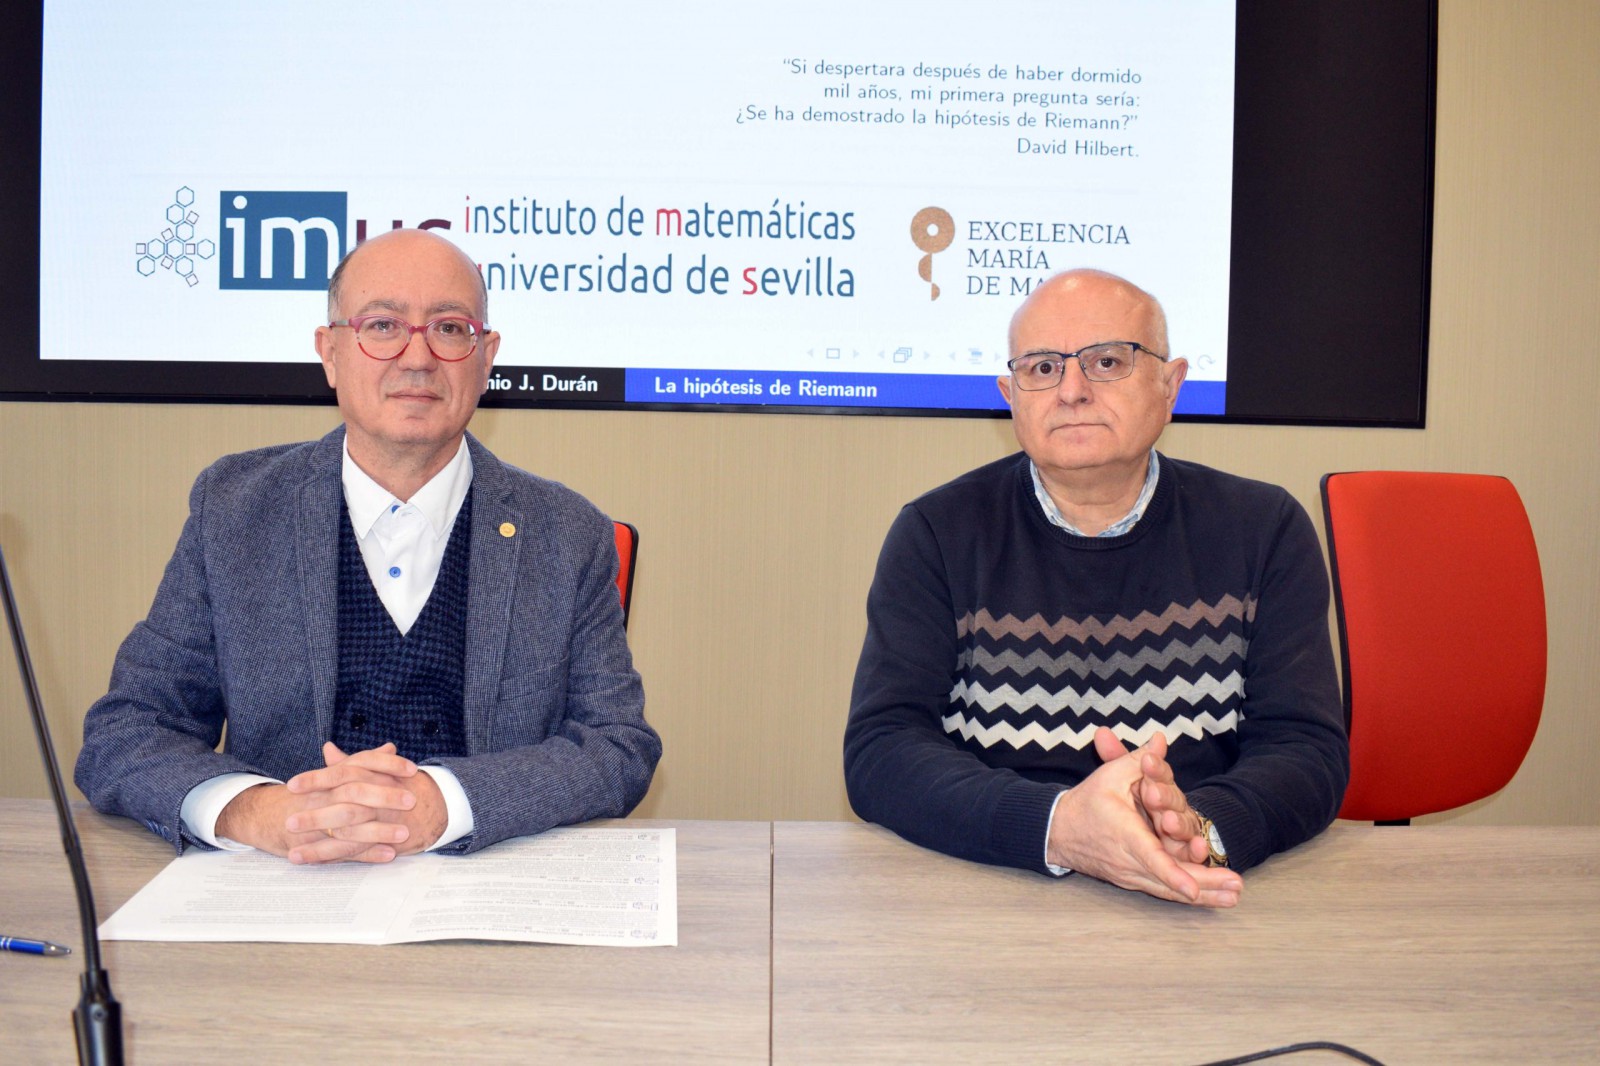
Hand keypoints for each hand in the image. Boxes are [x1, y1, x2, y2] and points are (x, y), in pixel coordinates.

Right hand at [215, 743, 418, 863]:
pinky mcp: (314, 845)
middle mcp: (324, 795)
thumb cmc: (310, 794)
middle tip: (412, 800)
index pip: (360, 763)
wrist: (265, 816)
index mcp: (332, 776)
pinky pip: (342, 852)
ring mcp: (317, 821)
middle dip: (385, 796)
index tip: (412, 769)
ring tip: (405, 834)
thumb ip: (363, 761)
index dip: (387, 765)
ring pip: (349, 826)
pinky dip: (366, 854)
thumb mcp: (335, 774)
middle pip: (355, 793)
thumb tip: (390, 747)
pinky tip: (388, 854)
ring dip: (379, 830)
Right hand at [1047, 727, 1241, 907]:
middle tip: (1236, 889)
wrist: (1057, 832)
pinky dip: (1187, 895)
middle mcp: (1128, 861)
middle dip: (1205, 887)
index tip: (1193, 890)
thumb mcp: (1110, 775)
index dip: (1173, 875)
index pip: (1151, 858)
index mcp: (1124, 835)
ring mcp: (1130, 875)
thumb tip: (1161, 740)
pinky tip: (1212, 898)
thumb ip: (1138, 759)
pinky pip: (1163, 890)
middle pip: (1169, 881)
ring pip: (1169, 890)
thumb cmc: (1087, 802)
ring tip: (1233, 898)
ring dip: (1204, 896)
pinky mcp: (1133, 880)